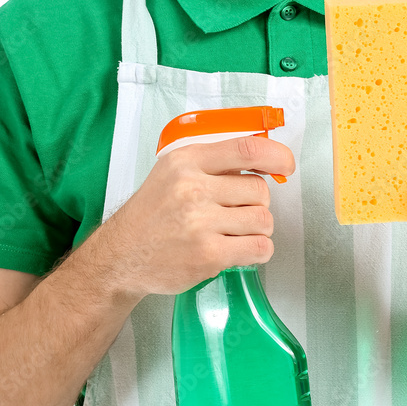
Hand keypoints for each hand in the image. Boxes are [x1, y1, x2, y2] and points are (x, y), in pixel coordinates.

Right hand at [100, 135, 295, 297]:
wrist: (120, 256)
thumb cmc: (151, 216)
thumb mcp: (172, 174)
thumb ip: (212, 165)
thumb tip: (263, 161)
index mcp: (186, 161)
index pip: (246, 149)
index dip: (276, 156)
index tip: (286, 165)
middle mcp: (193, 188)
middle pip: (259, 191)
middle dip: (255, 204)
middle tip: (235, 214)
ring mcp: (200, 223)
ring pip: (263, 221)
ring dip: (257, 230)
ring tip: (234, 234)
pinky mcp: (208, 255)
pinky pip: (258, 248)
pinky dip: (258, 251)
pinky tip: (241, 250)